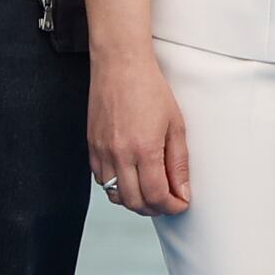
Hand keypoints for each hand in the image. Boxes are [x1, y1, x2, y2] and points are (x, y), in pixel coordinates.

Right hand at [88, 51, 190, 214]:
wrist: (120, 65)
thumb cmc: (149, 88)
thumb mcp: (175, 124)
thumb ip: (179, 161)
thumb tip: (182, 190)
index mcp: (144, 149)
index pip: (157, 195)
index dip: (172, 206)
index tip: (180, 203)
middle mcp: (119, 154)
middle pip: (134, 202)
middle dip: (154, 209)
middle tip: (167, 202)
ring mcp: (102, 151)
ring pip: (115, 195)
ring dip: (134, 201)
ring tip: (150, 192)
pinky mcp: (92, 146)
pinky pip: (101, 180)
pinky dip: (117, 187)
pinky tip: (130, 178)